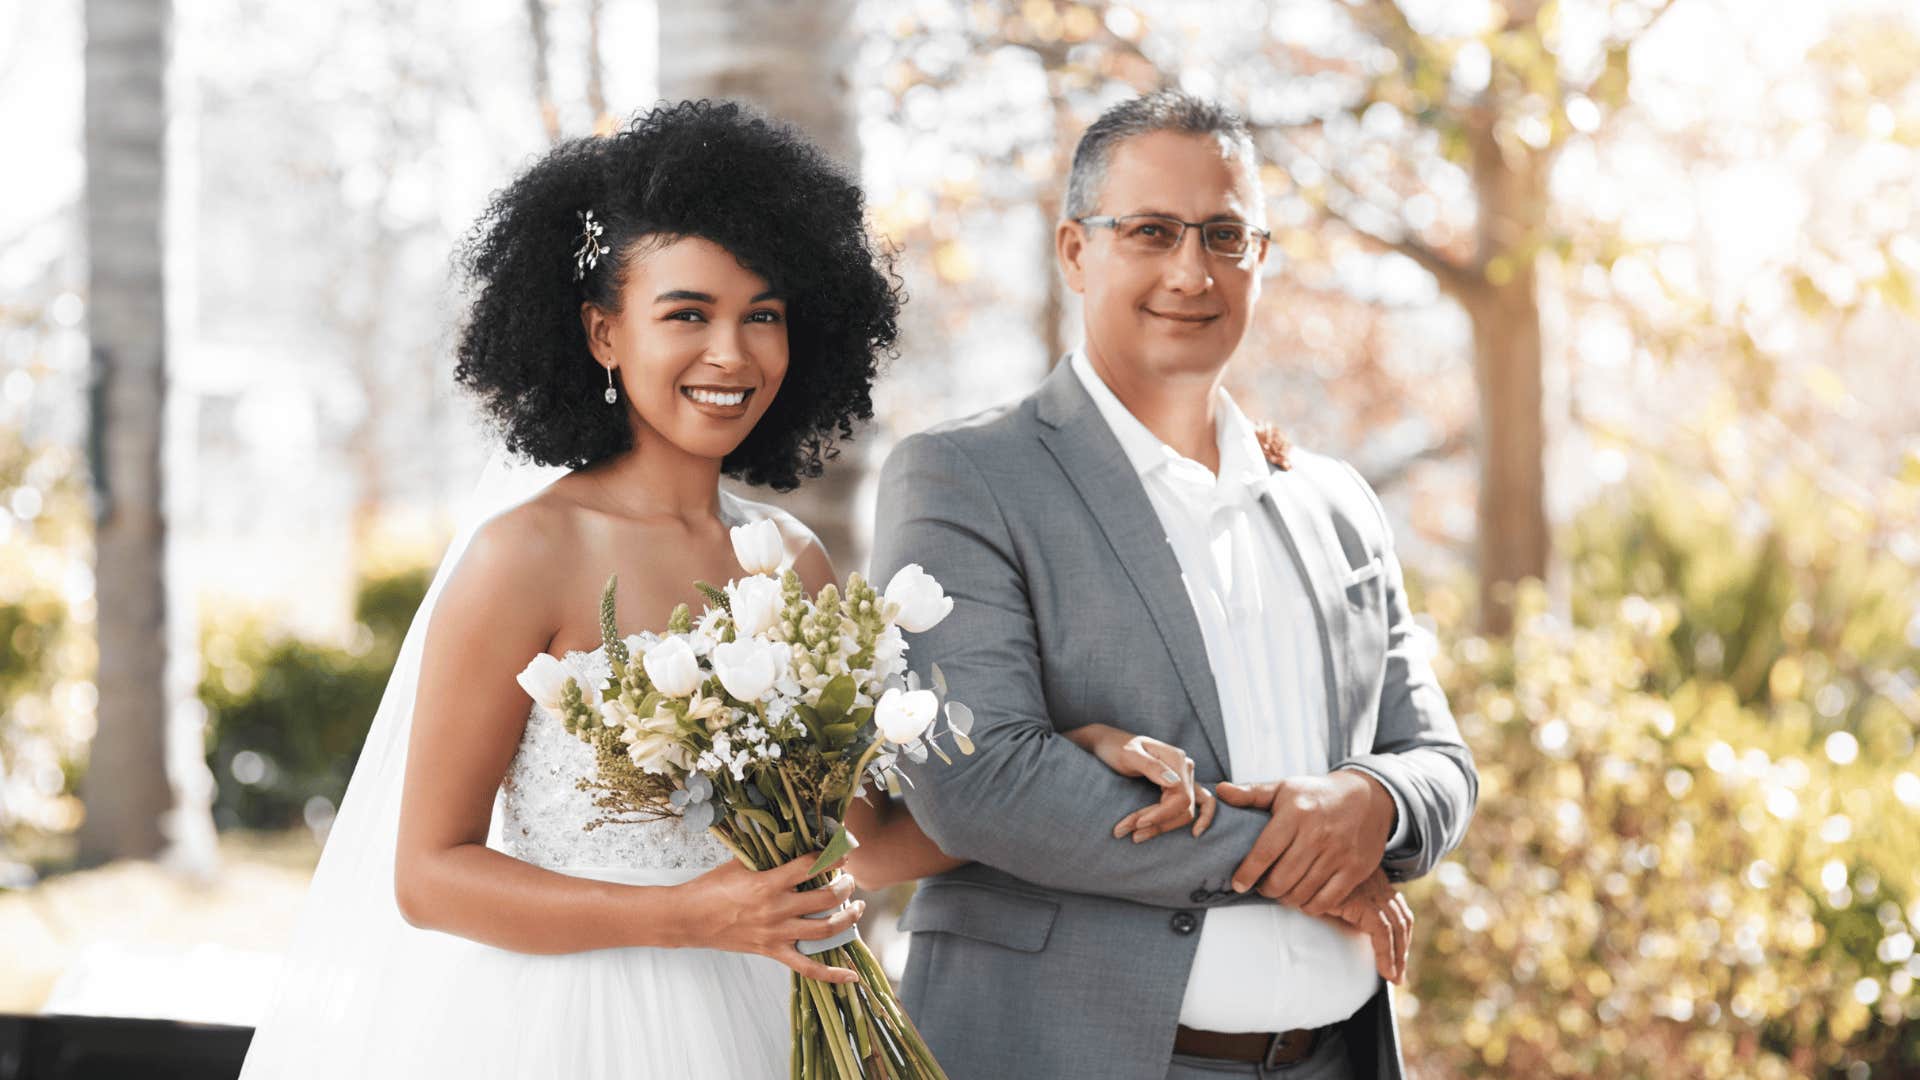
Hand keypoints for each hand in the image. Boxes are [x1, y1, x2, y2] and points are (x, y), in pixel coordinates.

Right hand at [682, 854, 863, 983]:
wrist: (688, 919)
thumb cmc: (710, 887)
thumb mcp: (738, 863)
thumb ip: (766, 853)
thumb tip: (790, 838)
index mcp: (768, 883)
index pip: (810, 867)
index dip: (832, 859)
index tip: (843, 854)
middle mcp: (776, 910)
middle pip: (827, 898)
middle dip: (846, 886)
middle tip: (849, 880)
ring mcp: (776, 934)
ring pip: (825, 930)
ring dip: (848, 918)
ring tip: (857, 907)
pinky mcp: (772, 952)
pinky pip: (808, 968)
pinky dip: (832, 974)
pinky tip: (851, 977)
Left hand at [1102, 732, 1216, 841]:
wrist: (1109, 744)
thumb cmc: (1116, 747)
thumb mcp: (1129, 754)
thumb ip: (1151, 766)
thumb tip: (1175, 784)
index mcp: (1176, 759)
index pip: (1180, 797)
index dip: (1161, 815)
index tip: (1138, 824)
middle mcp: (1186, 768)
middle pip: (1183, 807)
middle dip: (1156, 823)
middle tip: (1124, 830)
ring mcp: (1185, 776)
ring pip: (1186, 811)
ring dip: (1163, 826)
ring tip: (1135, 836)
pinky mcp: (1180, 784)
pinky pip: (1201, 803)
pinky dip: (1203, 817)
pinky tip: (1195, 832)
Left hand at [1215, 770, 1394, 914]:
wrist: (1368, 797)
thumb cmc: (1317, 794)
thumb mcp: (1285, 788)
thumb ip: (1251, 793)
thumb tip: (1219, 791)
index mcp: (1296, 812)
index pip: (1265, 851)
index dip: (1247, 872)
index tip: (1238, 883)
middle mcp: (1317, 834)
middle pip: (1282, 879)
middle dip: (1266, 888)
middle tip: (1262, 886)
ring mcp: (1338, 854)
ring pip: (1302, 893)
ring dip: (1286, 898)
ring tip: (1281, 890)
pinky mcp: (1355, 870)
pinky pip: (1326, 901)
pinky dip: (1309, 906)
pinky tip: (1303, 897)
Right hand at [1317, 868, 1412, 984]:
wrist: (1296, 863)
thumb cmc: (1306, 877)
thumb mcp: (1330, 890)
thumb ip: (1341, 902)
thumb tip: (1346, 927)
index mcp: (1371, 878)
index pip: (1398, 908)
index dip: (1402, 933)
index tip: (1398, 956)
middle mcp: (1375, 882)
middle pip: (1401, 917)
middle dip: (1403, 948)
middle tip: (1398, 975)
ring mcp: (1370, 890)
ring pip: (1395, 926)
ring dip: (1397, 956)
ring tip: (1393, 977)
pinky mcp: (1360, 900)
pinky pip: (1381, 931)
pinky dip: (1386, 953)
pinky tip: (1384, 971)